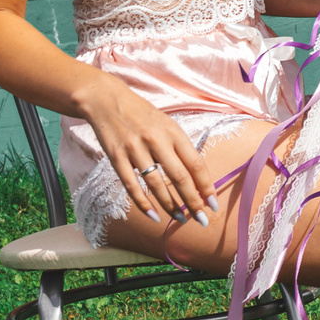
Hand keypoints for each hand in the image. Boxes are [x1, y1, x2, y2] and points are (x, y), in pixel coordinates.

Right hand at [71, 70, 215, 230]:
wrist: (106, 100)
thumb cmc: (142, 115)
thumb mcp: (167, 124)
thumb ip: (180, 148)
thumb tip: (197, 178)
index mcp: (174, 132)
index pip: (195, 164)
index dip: (206, 186)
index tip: (212, 204)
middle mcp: (156, 140)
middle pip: (179, 177)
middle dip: (193, 202)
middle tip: (201, 220)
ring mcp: (135, 149)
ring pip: (156, 185)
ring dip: (170, 205)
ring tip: (180, 219)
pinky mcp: (116, 157)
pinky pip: (131, 186)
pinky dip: (143, 203)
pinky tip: (153, 216)